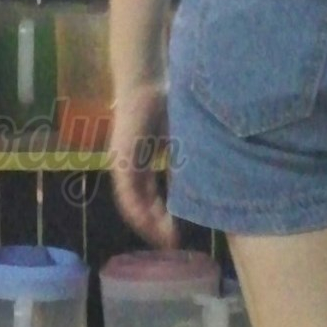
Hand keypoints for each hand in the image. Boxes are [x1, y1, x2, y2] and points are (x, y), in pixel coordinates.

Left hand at [109, 81, 177, 248]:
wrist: (148, 81)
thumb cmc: (168, 105)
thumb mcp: (183, 141)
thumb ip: (186, 163)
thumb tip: (204, 186)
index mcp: (140, 164)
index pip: (151, 199)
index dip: (163, 218)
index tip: (178, 235)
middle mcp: (128, 169)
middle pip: (140, 208)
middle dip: (157, 228)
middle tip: (173, 245)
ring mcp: (122, 165)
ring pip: (132, 205)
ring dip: (148, 225)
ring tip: (166, 240)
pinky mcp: (121, 161)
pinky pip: (128, 194)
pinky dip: (140, 211)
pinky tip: (151, 223)